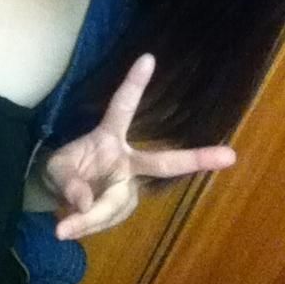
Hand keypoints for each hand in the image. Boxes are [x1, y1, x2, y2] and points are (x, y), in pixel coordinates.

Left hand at [41, 54, 235, 240]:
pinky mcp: (126, 207)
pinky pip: (107, 221)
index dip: (134, 84)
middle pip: (163, 163)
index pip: (122, 108)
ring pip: (115, 206)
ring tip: (63, 223)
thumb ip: (67, 182)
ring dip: (88, 219)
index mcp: (108, 137)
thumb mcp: (54, 169)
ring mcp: (129, 186)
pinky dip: (87, 226)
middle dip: (196, 159)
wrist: (60, 195)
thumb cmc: (62, 170)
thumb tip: (86, 203)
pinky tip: (74, 225)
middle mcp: (127, 160)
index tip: (148, 57)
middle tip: (229, 156)